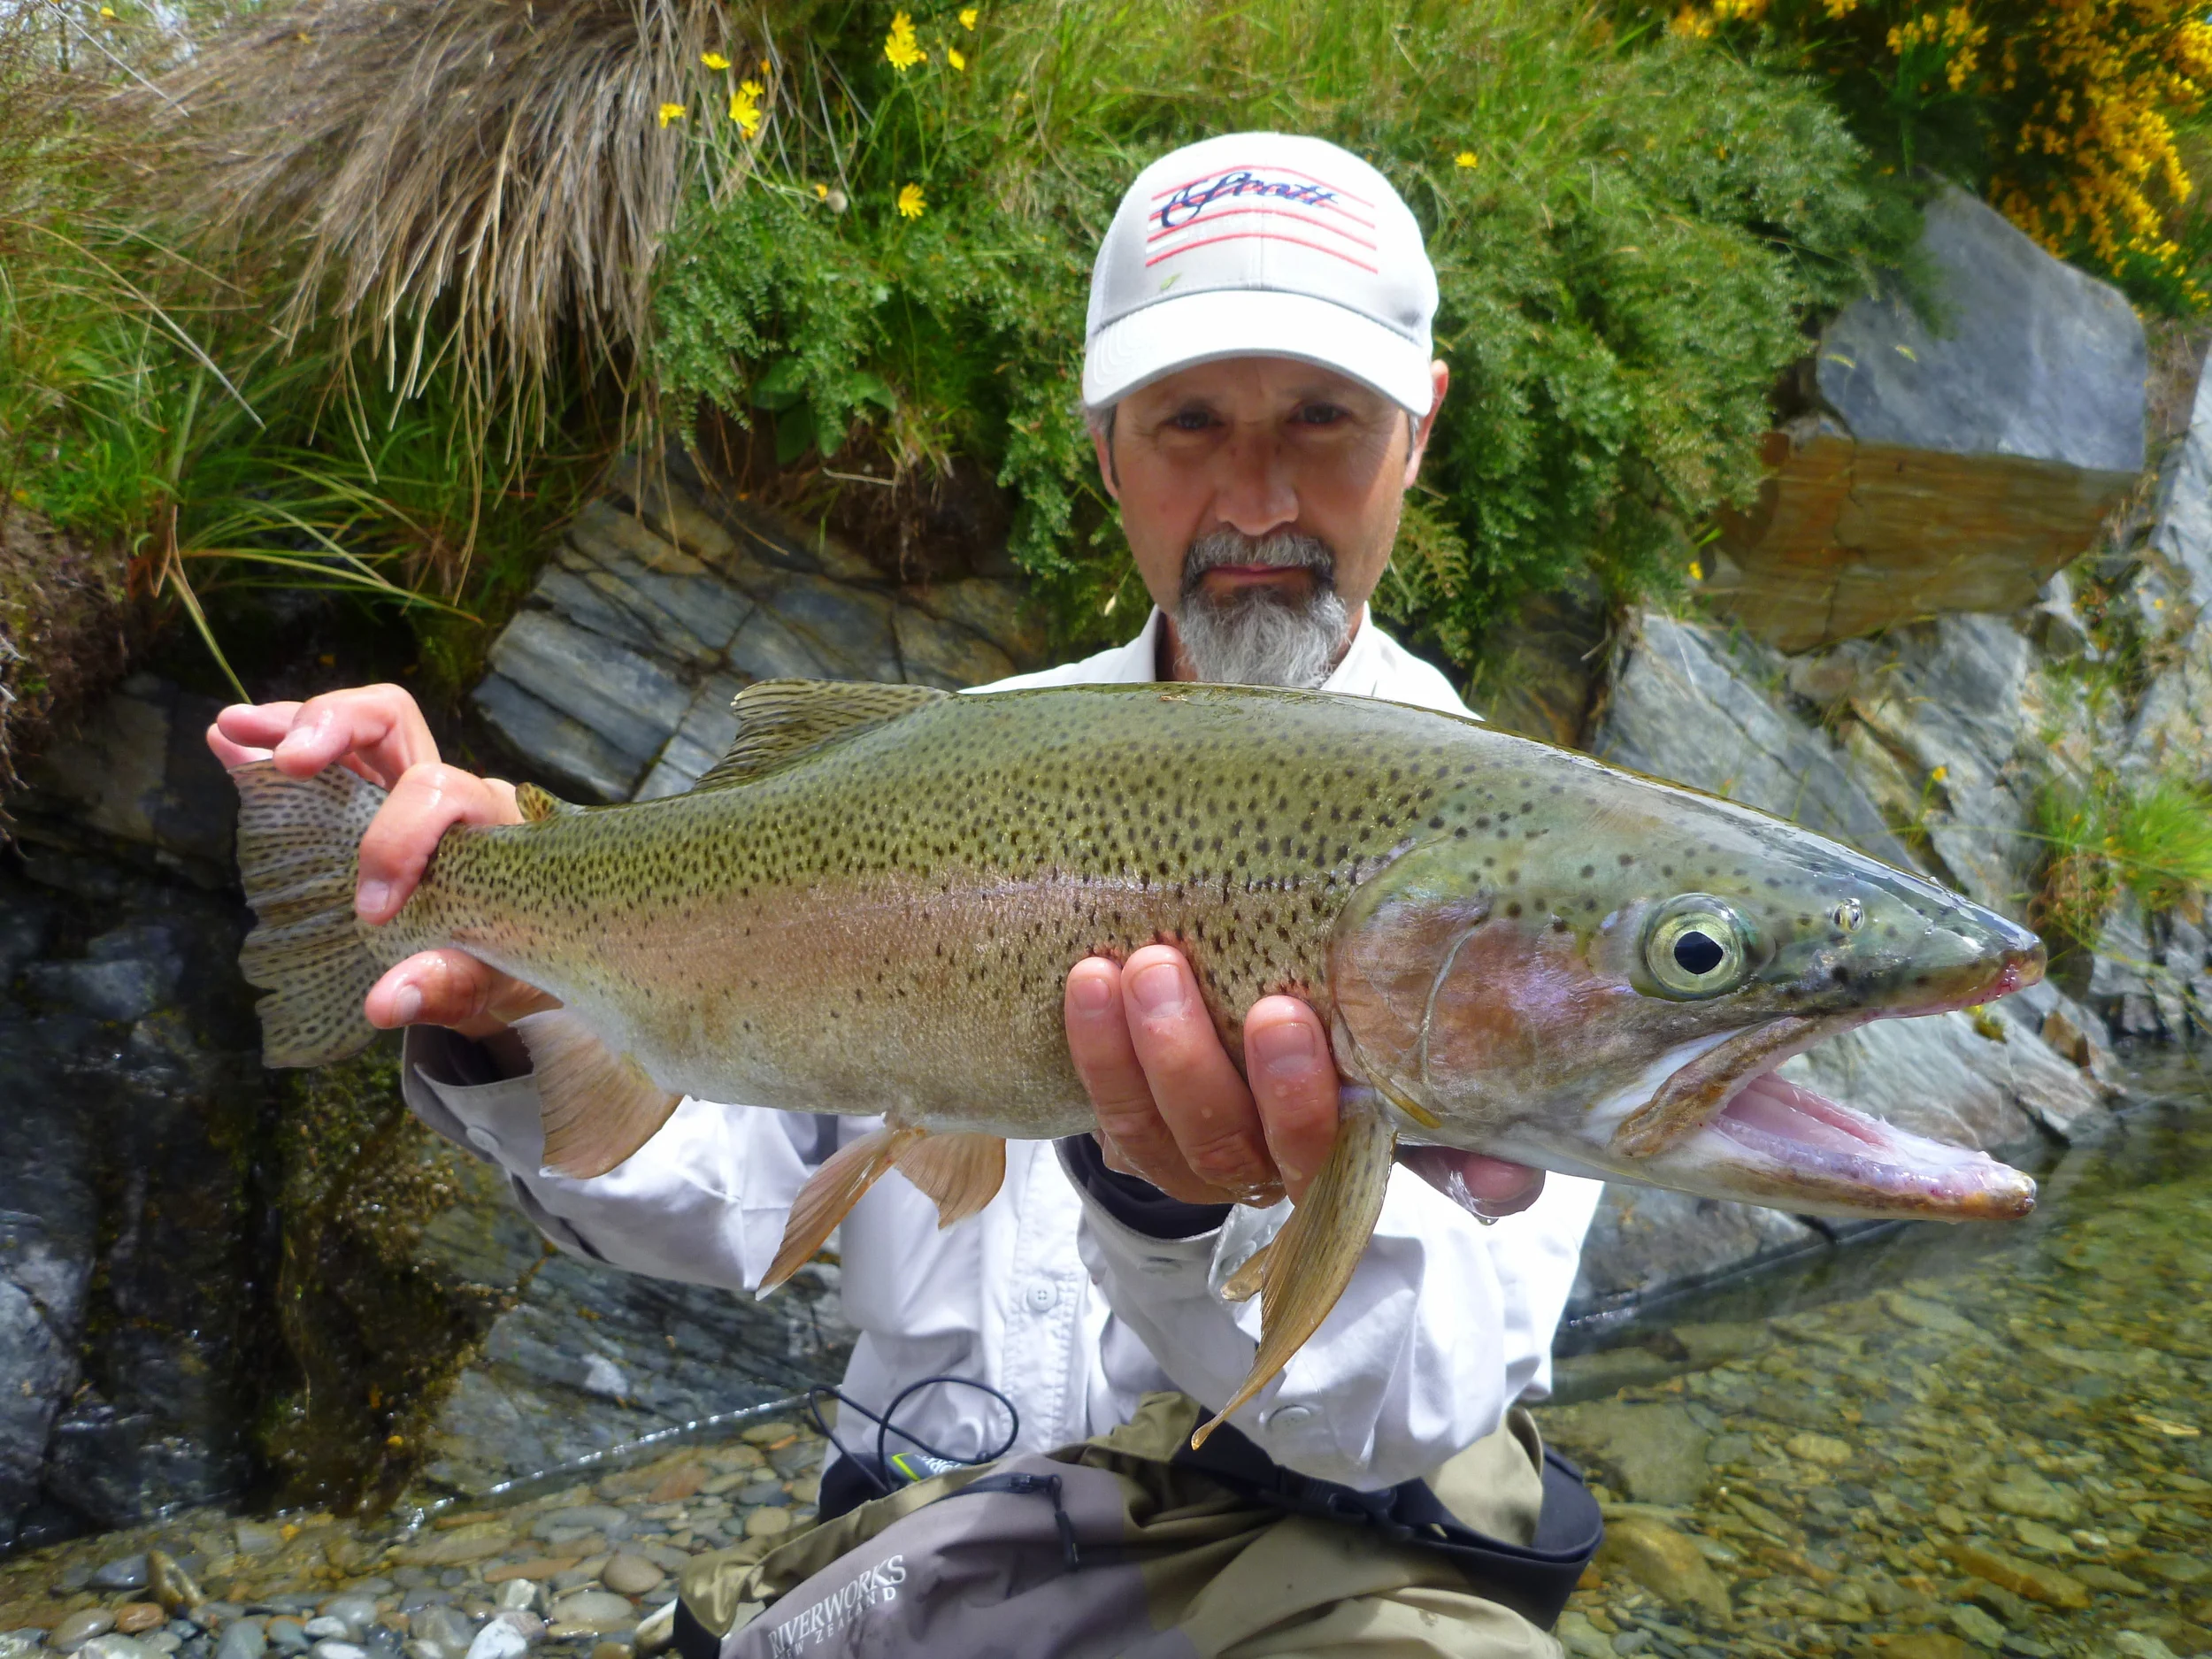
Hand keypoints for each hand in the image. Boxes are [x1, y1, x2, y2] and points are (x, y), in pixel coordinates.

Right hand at [208, 685, 554, 1038]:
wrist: (518, 957)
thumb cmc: (513, 961)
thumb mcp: (495, 982)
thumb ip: (450, 987)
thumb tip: (388, 1000)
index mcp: (491, 825)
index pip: (439, 792)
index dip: (397, 839)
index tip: (373, 909)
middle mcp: (448, 792)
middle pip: (393, 721)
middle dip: (336, 727)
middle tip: (292, 760)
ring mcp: (402, 790)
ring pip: (352, 729)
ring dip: (292, 725)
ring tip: (235, 729)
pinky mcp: (368, 803)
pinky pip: (324, 762)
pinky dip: (276, 750)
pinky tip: (230, 744)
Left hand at [1063, 944, 1545, 1217]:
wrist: (1277, 1020)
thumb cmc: (1366, 1039)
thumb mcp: (1417, 1072)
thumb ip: (1461, 1121)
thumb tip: (1510, 1181)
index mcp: (1343, 1158)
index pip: (1326, 1158)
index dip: (1301, 1101)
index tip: (1288, 1016)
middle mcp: (1263, 1172)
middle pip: (1225, 1145)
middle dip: (1207, 1064)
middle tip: (1180, 970)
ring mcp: (1195, 1154)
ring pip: (1157, 1131)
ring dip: (1141, 1050)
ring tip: (1137, 965)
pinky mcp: (1137, 1129)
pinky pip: (1107, 1108)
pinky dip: (1093, 1048)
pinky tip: (1087, 978)